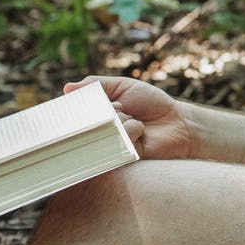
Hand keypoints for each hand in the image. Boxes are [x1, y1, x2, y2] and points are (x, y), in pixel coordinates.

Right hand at [64, 76, 193, 159]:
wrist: (177, 122)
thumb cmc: (152, 104)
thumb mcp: (124, 87)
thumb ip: (97, 85)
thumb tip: (67, 88)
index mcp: (95, 117)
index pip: (73, 115)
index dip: (76, 108)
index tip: (81, 103)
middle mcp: (97, 134)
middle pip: (82, 124)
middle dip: (103, 109)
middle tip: (121, 107)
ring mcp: (108, 147)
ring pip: (100, 130)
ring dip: (119, 118)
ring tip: (133, 117)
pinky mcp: (120, 158)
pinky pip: (116, 140)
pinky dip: (130, 129)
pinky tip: (141, 130)